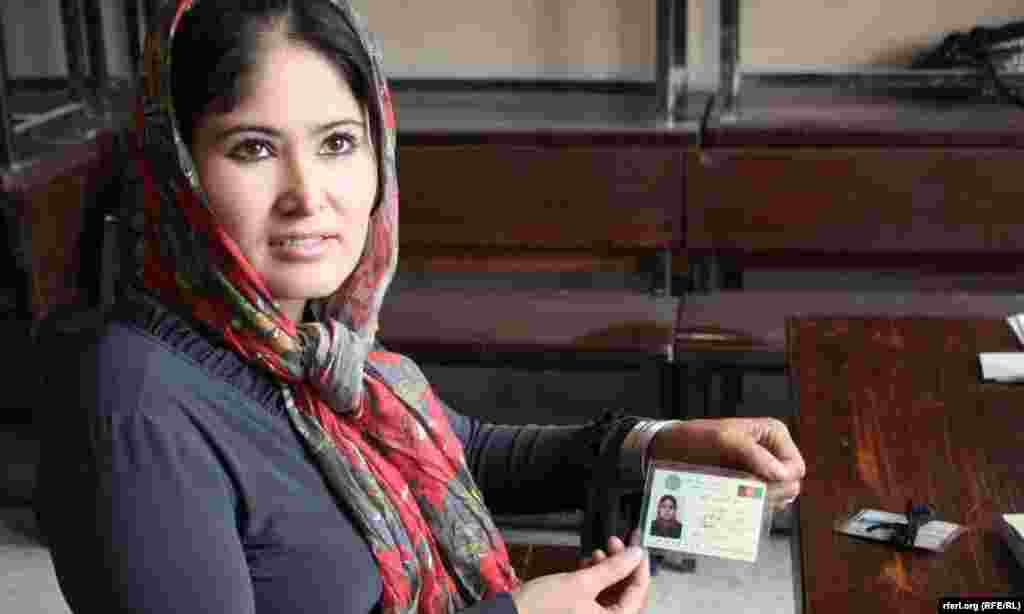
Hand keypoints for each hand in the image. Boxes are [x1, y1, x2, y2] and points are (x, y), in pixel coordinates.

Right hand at [578, 531, 646, 607]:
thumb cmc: (546, 606)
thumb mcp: (583, 583)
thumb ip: (612, 568)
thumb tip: (634, 554)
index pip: (639, 590)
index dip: (640, 564)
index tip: (638, 545)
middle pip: (625, 589)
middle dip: (620, 564)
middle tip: (615, 544)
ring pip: (611, 589)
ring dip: (606, 568)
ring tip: (598, 552)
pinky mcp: (582, 608)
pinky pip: (597, 592)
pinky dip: (594, 576)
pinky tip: (588, 563)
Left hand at [650, 418, 805, 509]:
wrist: (672, 451)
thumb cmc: (696, 439)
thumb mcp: (723, 440)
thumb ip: (753, 454)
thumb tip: (781, 475)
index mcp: (773, 435)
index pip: (796, 468)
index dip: (781, 480)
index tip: (754, 481)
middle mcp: (773, 454)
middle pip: (790, 486)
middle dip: (769, 492)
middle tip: (741, 489)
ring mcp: (762, 472)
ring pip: (778, 499)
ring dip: (757, 500)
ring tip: (733, 492)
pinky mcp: (749, 486)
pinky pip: (760, 504)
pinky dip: (748, 506)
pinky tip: (731, 499)